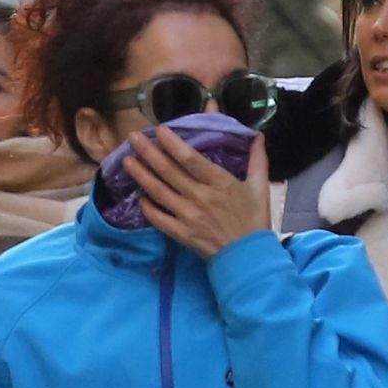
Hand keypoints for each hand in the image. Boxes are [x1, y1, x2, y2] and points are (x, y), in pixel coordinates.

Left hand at [122, 128, 269, 257]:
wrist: (249, 257)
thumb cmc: (254, 220)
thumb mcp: (260, 187)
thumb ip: (257, 159)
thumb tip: (257, 135)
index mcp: (220, 183)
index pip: (191, 159)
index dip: (173, 143)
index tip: (159, 130)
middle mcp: (201, 198)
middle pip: (169, 171)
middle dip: (148, 152)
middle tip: (133, 137)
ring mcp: (188, 217)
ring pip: (159, 192)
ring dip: (141, 175)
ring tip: (127, 160)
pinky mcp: (182, 234)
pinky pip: (158, 218)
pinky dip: (147, 207)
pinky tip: (139, 195)